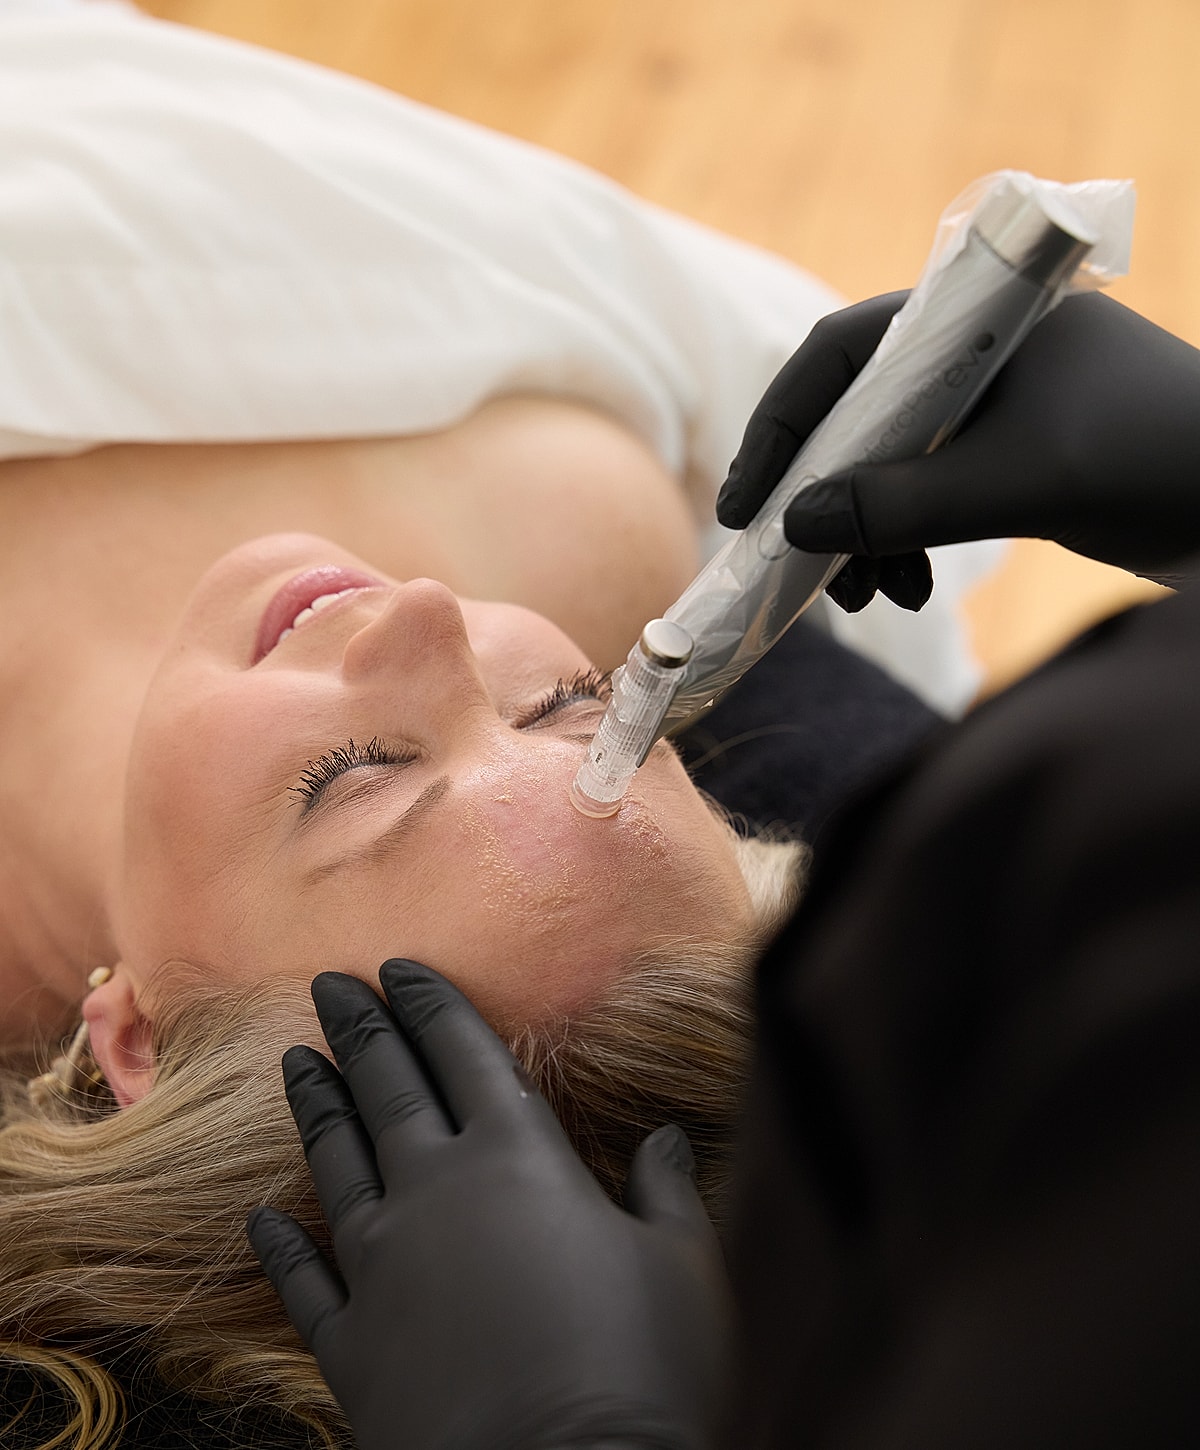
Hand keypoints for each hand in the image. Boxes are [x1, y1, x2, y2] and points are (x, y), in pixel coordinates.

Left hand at [247, 961, 731, 1449]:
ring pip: (338, 1165)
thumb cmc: (643, 1371)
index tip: (399, 966)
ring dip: (316, 1109)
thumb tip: (661, 1140)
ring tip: (294, 1062)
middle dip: (359, 1030)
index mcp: (519, 1157)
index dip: (431, 1003)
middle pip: (389, 1089)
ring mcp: (383, 1267)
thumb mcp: (684, 1267)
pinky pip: (306, 1281)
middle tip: (329, 983)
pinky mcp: (351, 1346)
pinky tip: (261, 1217)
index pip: (465, 1052)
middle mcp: (437, 1192)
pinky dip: (280, 1246)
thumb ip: (665, 1191)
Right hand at [717, 291, 1199, 606]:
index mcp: (972, 322)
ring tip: (873, 600)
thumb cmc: (1153, 460)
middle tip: (802, 569)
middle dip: (824, 501)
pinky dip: (908, 544)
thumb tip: (795, 525)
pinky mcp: (1011, 456)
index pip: (841, 355)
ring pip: (889, 466)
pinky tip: (913, 592)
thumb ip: (903, 502)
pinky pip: (929, 495)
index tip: (746, 508)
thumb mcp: (1017, 482)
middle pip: (856, 417)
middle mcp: (972, 356)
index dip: (781, 427)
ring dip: (867, 536)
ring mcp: (992, 407)